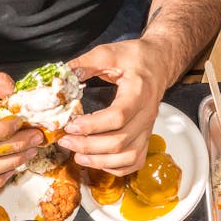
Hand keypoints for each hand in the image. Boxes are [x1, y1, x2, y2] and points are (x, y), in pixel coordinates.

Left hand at [62, 37, 172, 174]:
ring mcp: (148, 129)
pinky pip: (134, 162)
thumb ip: (85, 64)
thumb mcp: (110, 52)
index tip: (71, 126)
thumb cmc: (136, 58)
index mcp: (139, 92)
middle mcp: (147, 115)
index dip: (92, 125)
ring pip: (127, 157)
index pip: (118, 116)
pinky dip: (115, 168)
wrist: (159, 64)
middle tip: (66, 141)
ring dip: (100, 161)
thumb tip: (61, 77)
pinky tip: (98, 161)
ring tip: (78, 156)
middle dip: (89, 146)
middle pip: (120, 141)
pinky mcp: (146, 138)